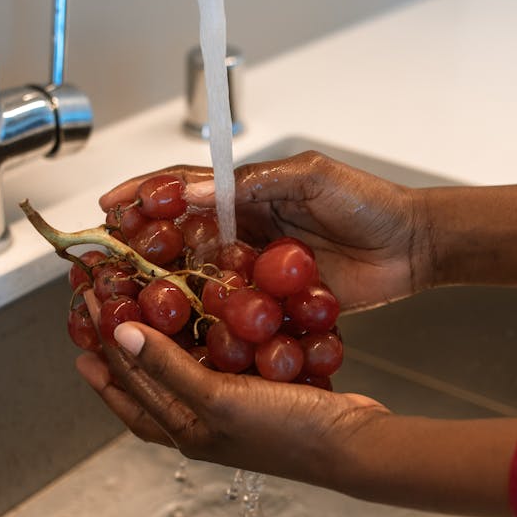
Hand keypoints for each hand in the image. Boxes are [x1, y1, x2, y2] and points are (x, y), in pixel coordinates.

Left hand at [75, 319, 390, 487]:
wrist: (352, 443)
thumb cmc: (287, 431)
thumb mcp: (219, 399)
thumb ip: (169, 367)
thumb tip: (119, 335)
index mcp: (186, 430)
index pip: (128, 390)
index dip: (101, 354)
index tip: (83, 315)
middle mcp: (203, 422)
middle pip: (148, 381)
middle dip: (121, 347)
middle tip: (100, 309)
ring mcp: (233, 406)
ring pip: (183, 367)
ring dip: (162, 337)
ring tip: (145, 306)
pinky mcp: (261, 389)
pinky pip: (221, 357)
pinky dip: (209, 334)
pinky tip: (212, 311)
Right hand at [99, 151, 427, 311]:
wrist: (414, 245)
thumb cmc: (368, 202)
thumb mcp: (311, 178)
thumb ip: (253, 182)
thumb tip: (192, 188)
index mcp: (246, 195)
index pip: (184, 190)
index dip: (143, 195)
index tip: (107, 206)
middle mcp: (243, 233)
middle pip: (179, 239)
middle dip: (139, 249)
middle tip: (103, 264)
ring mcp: (256, 271)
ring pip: (199, 279)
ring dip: (164, 291)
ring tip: (126, 306)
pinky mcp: (274, 305)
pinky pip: (234, 315)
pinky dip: (208, 324)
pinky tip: (179, 339)